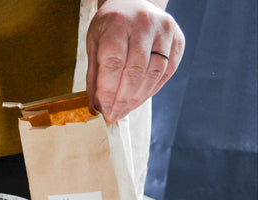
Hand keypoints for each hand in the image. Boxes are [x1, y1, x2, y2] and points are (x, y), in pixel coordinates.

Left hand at [86, 0, 184, 121]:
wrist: (134, 3)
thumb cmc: (110, 26)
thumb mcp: (94, 45)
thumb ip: (95, 76)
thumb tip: (96, 108)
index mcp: (118, 24)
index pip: (113, 63)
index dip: (108, 91)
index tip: (103, 109)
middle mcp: (144, 25)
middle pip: (135, 71)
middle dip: (123, 99)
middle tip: (113, 116)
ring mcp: (164, 31)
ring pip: (154, 73)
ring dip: (138, 98)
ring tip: (124, 111)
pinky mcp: (178, 39)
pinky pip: (167, 71)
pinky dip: (152, 89)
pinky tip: (139, 99)